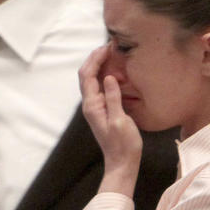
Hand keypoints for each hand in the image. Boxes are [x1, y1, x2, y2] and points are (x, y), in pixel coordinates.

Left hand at [79, 45, 141, 195]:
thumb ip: (113, 98)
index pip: (87, 75)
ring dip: (100, 65)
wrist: (122, 164)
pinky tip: (116, 72)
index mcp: (92, 105)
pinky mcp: (103, 110)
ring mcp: (95, 107)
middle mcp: (90, 104)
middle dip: (96, 58)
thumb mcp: (120, 120)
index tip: (108, 47)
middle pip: (86, 75)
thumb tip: (109, 77)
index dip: (95, 58)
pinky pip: (100, 88)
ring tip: (113, 54)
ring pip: (92, 80)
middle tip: (110, 46)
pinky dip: (105, 75)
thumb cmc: (123, 145)